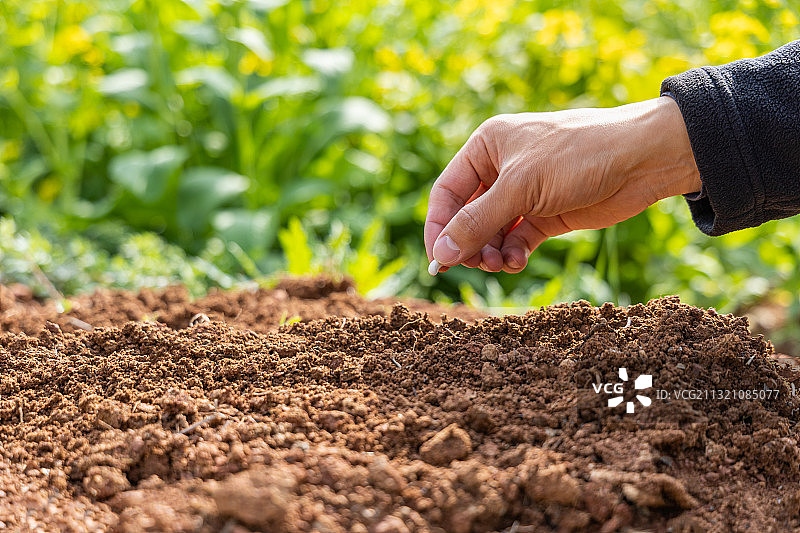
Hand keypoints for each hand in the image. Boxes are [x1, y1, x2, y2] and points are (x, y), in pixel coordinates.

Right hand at [424, 96, 701, 273]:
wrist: (642, 159)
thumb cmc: (578, 156)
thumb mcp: (520, 187)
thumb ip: (477, 222)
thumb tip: (440, 255)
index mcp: (487, 147)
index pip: (447, 192)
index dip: (439, 227)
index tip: (438, 260)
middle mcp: (501, 168)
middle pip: (467, 216)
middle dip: (468, 243)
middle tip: (475, 265)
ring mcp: (525, 193)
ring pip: (491, 232)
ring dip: (490, 252)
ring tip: (500, 264)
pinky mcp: (547, 214)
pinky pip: (516, 239)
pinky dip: (512, 253)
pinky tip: (517, 261)